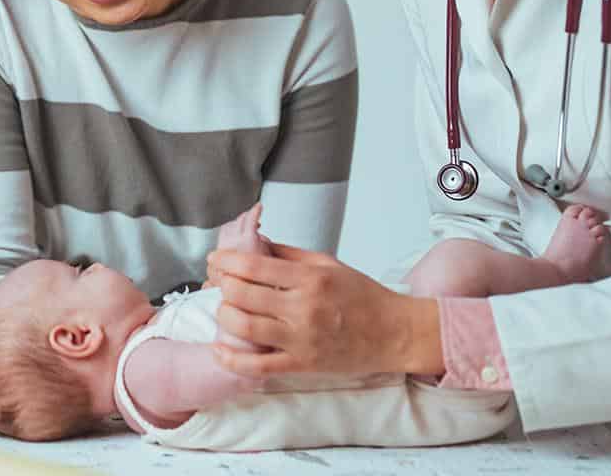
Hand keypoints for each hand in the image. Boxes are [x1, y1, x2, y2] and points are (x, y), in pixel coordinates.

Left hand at [207, 241, 442, 378]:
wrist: (395, 333)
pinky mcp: (303, 365)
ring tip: (225, 309)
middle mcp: (303, 308)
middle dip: (222, 286)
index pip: (253, 266)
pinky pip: (259, 367)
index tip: (214, 260)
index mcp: (310, 279)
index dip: (225, 261)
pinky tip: (220, 350)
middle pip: (243, 295)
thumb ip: (288, 255)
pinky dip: (233, 360)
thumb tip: (254, 243)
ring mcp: (302, 340)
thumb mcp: (328, 264)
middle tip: (218, 283)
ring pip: (245, 328)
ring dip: (224, 316)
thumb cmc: (363, 296)